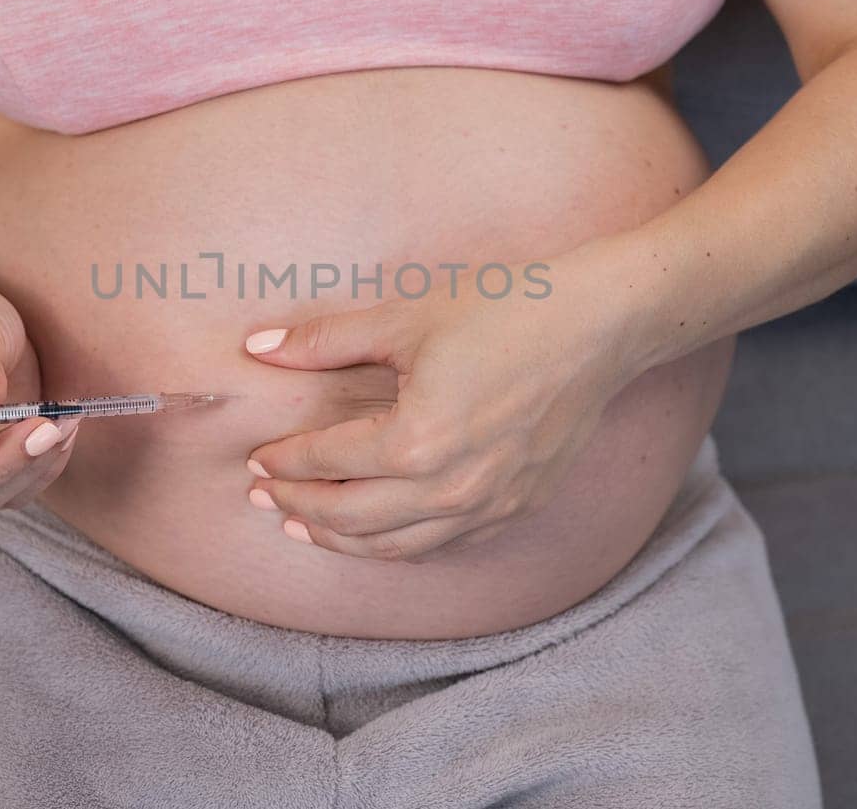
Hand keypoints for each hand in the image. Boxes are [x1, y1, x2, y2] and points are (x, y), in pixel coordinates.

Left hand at [240, 254, 642, 562]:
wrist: (599, 325)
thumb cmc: (505, 310)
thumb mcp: (406, 316)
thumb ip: (325, 340)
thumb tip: (259, 348)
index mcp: (416, 440)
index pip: (328, 462)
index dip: (284, 462)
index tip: (257, 459)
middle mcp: (450, 488)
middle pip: (350, 518)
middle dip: (299, 508)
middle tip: (263, 498)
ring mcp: (487, 505)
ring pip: (394, 546)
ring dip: (341, 539)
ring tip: (305, 526)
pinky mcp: (515, 507)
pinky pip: (442, 546)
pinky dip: (396, 545)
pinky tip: (377, 532)